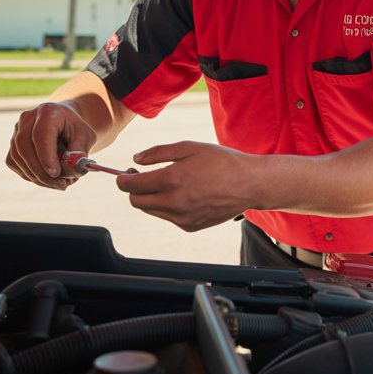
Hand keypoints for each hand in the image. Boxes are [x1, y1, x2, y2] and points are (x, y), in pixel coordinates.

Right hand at [6, 102, 98, 189]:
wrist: (64, 123)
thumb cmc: (75, 130)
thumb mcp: (85, 137)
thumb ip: (79, 152)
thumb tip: (73, 170)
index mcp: (48, 111)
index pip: (40, 134)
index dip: (46, 156)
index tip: (56, 174)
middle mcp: (27, 118)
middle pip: (24, 147)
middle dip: (41, 171)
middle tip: (62, 184)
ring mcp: (16, 130)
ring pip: (17, 158)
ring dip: (37, 177)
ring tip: (60, 184)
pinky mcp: (12, 144)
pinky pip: (14, 163)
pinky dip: (30, 175)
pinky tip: (48, 180)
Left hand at [116, 141, 257, 230]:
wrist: (249, 184)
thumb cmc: (222, 161)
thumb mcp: (190, 147)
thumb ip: (159, 152)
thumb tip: (136, 159)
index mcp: (172, 180)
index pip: (131, 185)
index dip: (123, 179)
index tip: (125, 174)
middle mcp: (174, 203)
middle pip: (136, 201)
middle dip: (134, 189)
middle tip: (143, 177)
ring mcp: (182, 218)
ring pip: (151, 211)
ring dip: (151, 198)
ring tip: (167, 184)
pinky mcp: (190, 226)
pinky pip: (169, 217)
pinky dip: (169, 206)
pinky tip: (185, 194)